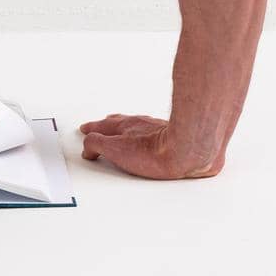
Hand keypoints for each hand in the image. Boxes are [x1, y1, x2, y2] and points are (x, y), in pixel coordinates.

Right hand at [79, 114, 223, 179]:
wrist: (189, 150)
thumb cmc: (156, 152)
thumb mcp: (115, 150)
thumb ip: (97, 145)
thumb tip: (88, 146)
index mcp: (125, 126)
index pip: (103, 126)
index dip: (92, 130)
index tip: (86, 130)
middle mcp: (140, 124)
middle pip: (119, 122)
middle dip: (108, 126)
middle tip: (100, 126)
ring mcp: (157, 128)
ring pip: (137, 125)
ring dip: (127, 129)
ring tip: (123, 133)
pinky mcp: (174, 136)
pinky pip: (154, 131)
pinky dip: (145, 134)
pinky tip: (151, 139)